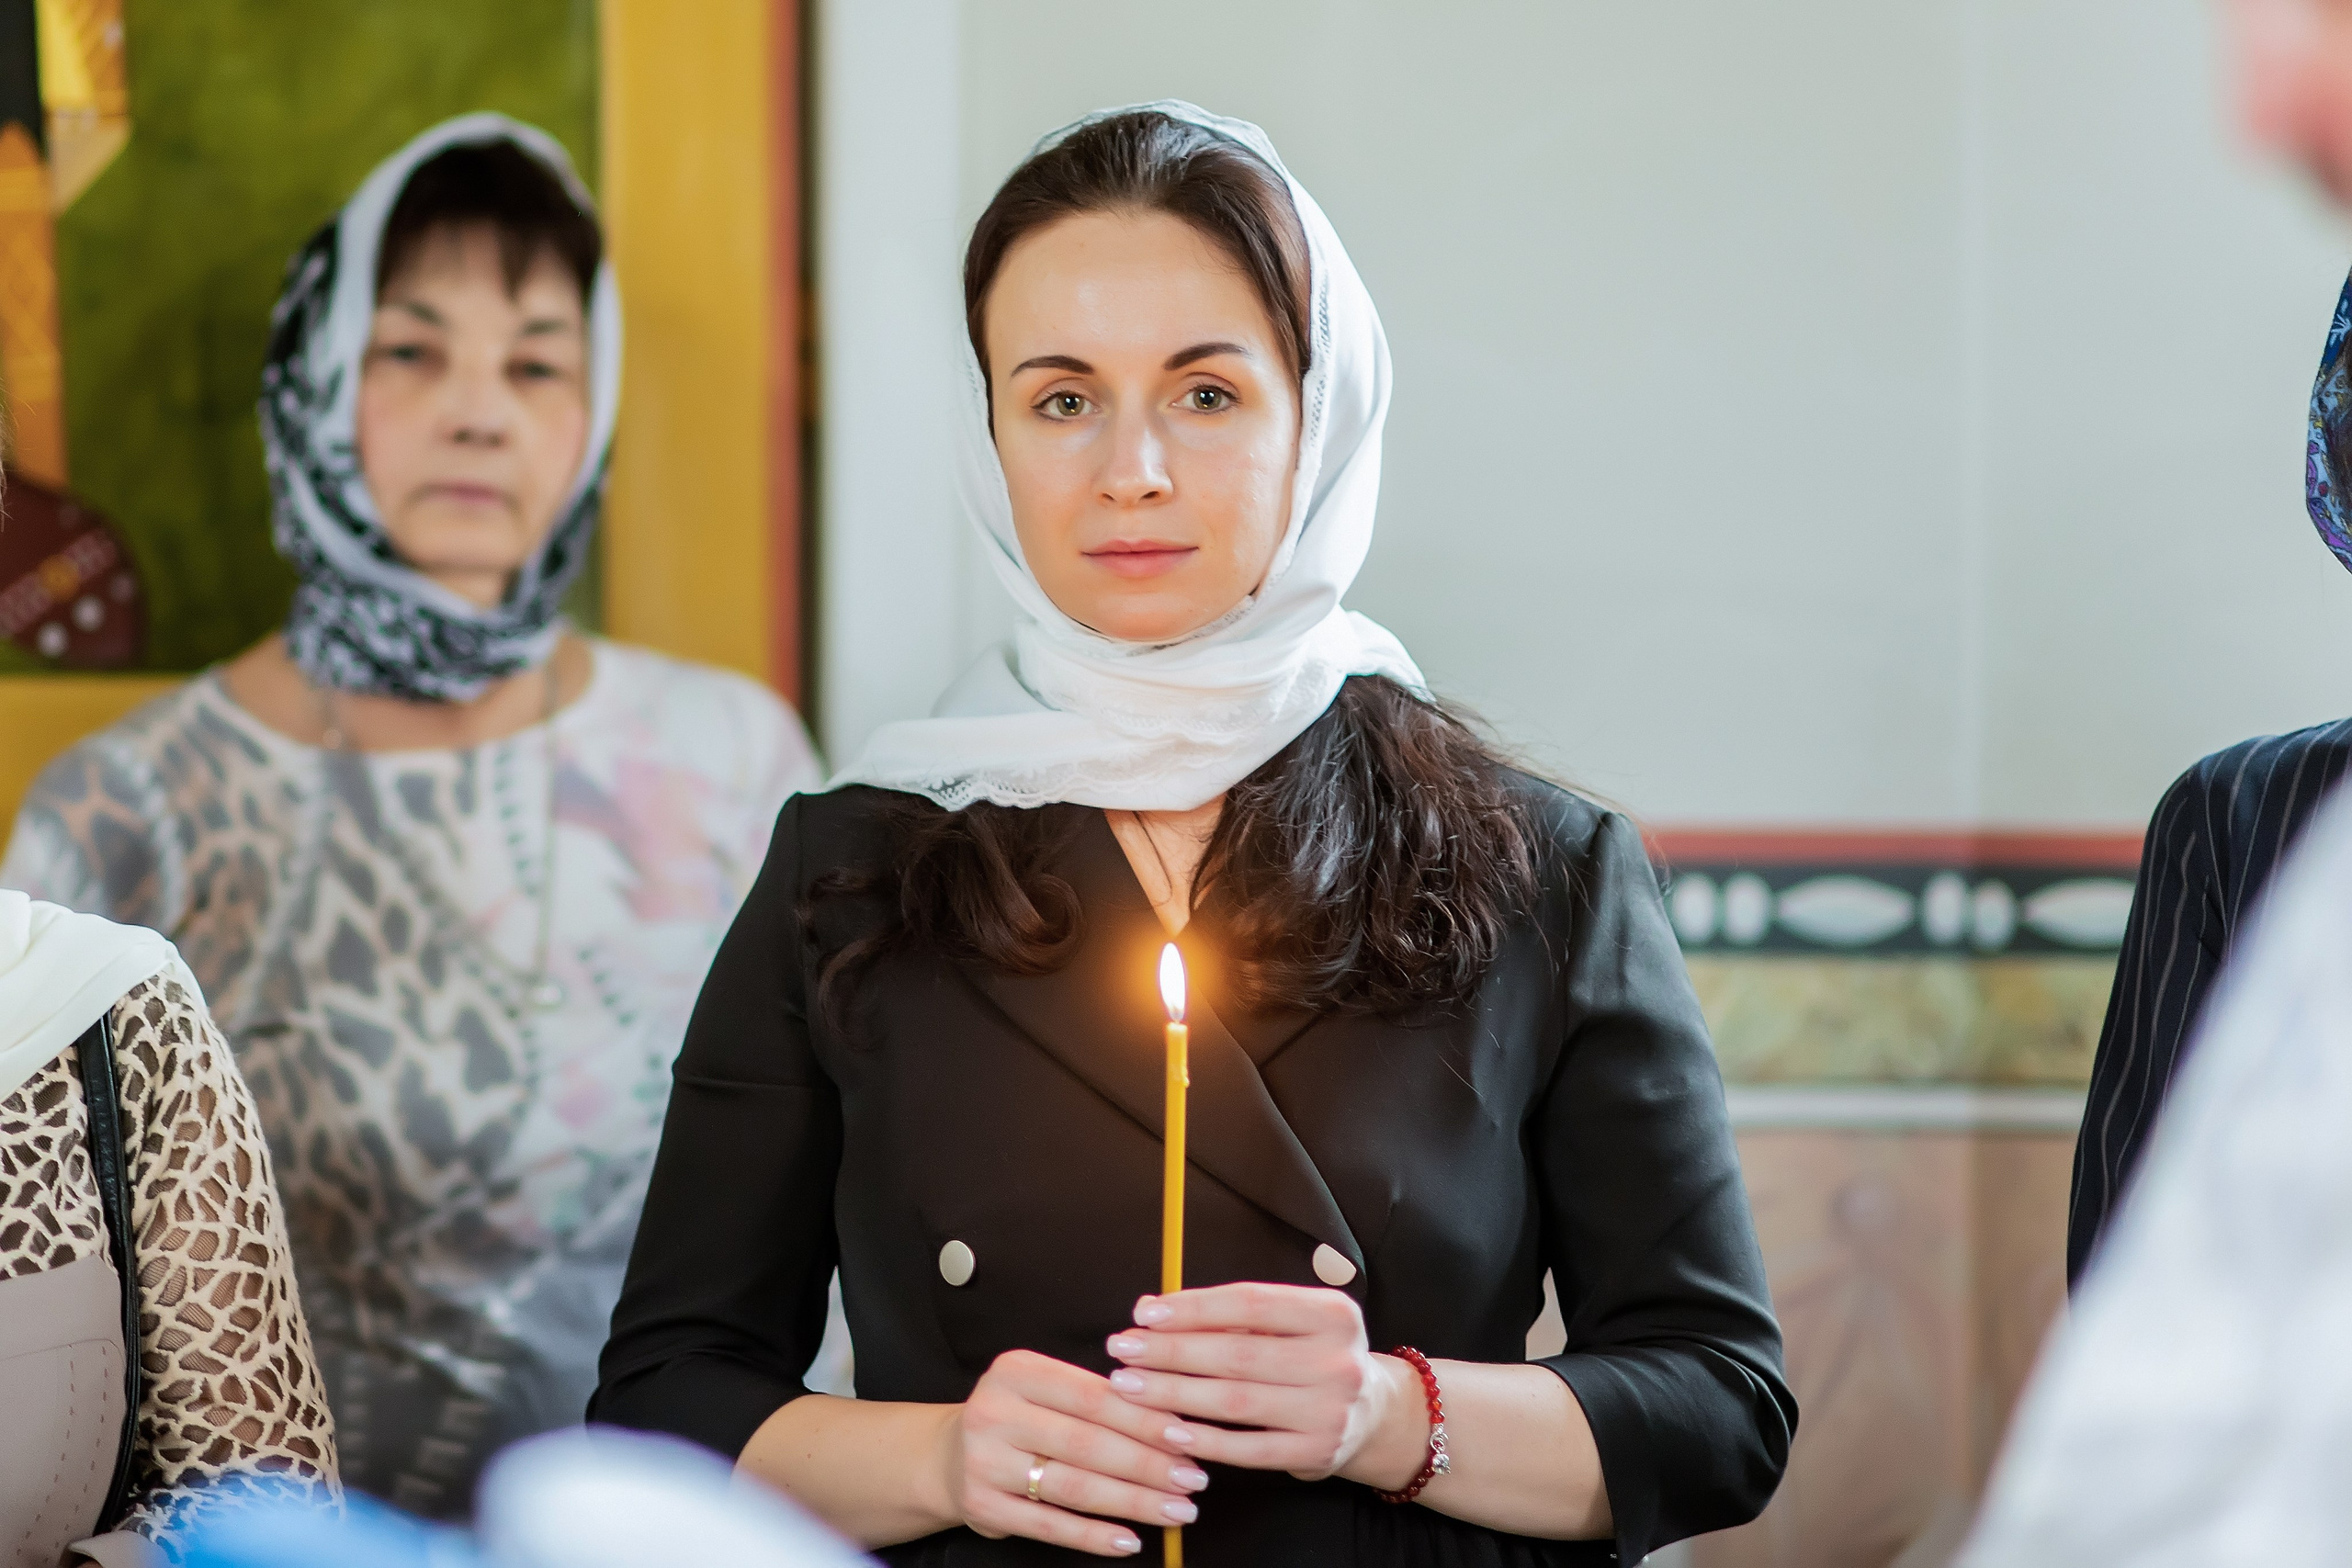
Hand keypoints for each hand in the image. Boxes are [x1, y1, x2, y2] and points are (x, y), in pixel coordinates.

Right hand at [942, 1348, 1212, 1556]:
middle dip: (1148, 1464)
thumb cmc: (1017, 1417)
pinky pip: (1049, 1525)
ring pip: (1073, 1486)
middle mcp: (995, 1412)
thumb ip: (1096, 1394)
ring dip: (1132, 1501)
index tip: (1187, 1437)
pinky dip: (1093, 1535)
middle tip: (1192, 1478)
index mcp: (1017, 1371)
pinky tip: (1129, 1538)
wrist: (948, 1456)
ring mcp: (985, 1462)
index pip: (1094, 1397)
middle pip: (1087, 1443)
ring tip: (1175, 1510)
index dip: (1144, 1419)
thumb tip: (1174, 1418)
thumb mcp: (1045, 1388)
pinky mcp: (983, 1506)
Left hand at [1103, 1284, 1429, 1488]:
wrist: (1372, 1413)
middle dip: (1171, 1351)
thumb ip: (1227, 1313)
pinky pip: (1248, 1449)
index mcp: (1332, 1314)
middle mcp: (1337, 1361)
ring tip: (1130, 1386)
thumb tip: (1150, 1308)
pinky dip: (1204, 1440)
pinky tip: (1168, 1430)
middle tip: (1123, 1350)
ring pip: (1236, 1401)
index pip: (1250, 1303)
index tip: (1144, 1313)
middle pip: (1237, 1354)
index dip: (1192, 1308)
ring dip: (1174, 1394)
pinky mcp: (1316, 1453)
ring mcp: (1330, 1411)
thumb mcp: (1289, 1322)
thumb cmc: (1312, 1355)